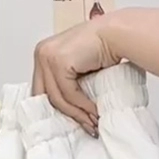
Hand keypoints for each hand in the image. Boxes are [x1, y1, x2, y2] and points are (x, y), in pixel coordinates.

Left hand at [33, 16, 120, 134]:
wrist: (117, 33)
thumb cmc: (102, 47)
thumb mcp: (75, 67)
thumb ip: (65, 82)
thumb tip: (64, 111)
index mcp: (43, 53)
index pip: (40, 89)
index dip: (54, 108)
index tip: (70, 121)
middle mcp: (41, 53)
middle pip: (45, 95)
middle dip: (64, 114)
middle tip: (82, 126)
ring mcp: (48, 57)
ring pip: (57, 98)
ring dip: (76, 114)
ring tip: (91, 123)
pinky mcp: (59, 62)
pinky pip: (68, 94)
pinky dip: (82, 106)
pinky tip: (94, 112)